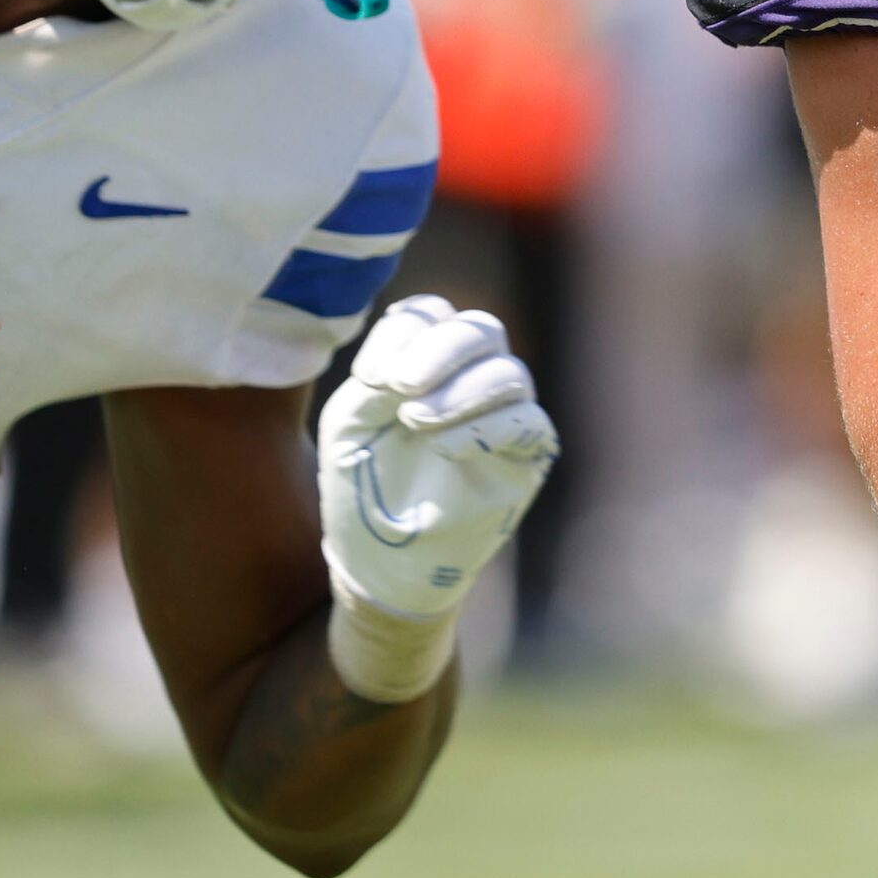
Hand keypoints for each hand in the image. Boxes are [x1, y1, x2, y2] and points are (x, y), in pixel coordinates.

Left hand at [317, 296, 557, 700]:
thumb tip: (409, 350)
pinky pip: (527, 422)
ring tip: (416, 420)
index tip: (370, 378)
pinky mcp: (527, 457)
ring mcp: (504, 415)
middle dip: (439, 351)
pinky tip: (444, 447)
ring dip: (458, 388)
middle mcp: (471, 379)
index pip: (432, 315)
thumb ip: (376, 380)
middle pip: (480, 329)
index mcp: (427, 361)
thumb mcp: (350, 425)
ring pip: (508, 371)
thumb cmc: (364, 487)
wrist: (381, 562)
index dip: (404, 333)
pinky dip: (484, 426)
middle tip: (399, 388)